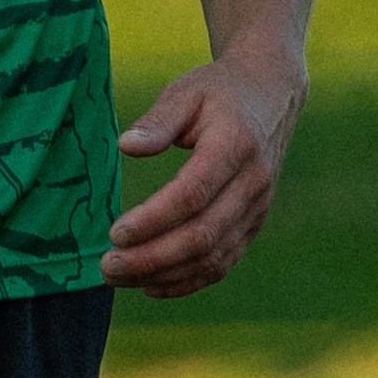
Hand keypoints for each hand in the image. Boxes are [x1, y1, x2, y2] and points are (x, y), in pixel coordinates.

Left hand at [105, 52, 301, 296]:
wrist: (271, 96)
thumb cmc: (218, 92)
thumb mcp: (185, 92)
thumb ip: (156, 121)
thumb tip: (126, 147)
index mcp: (235, 146)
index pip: (193, 195)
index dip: (154, 220)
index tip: (115, 233)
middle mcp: (252, 183)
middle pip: (202, 235)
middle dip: (151, 258)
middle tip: (106, 266)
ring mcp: (257, 208)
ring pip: (212, 257)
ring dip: (163, 275)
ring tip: (117, 276)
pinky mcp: (254, 224)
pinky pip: (223, 262)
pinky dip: (187, 281)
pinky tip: (150, 285)